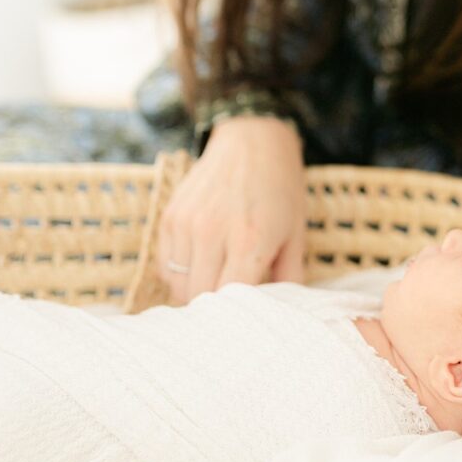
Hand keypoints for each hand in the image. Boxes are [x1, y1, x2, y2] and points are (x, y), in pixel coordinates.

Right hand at [156, 114, 306, 302]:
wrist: (252, 140)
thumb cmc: (280, 191)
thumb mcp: (296, 236)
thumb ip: (288, 280)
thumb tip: (278, 315)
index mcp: (249, 240)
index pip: (229, 300)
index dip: (236, 318)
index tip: (245, 321)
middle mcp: (212, 232)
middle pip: (200, 298)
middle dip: (215, 308)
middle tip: (230, 307)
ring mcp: (186, 222)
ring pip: (179, 286)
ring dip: (195, 293)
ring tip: (215, 284)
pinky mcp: (170, 215)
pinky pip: (166, 265)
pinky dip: (179, 274)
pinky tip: (200, 265)